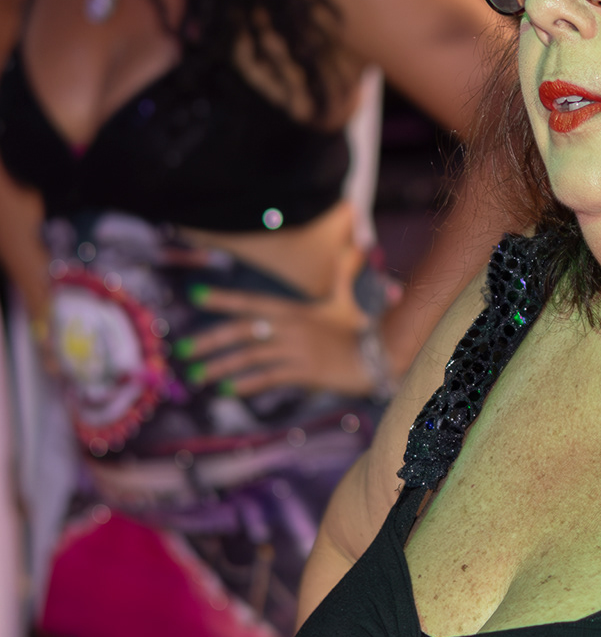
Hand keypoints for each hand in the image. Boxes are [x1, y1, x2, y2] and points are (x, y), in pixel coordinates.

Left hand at [175, 250, 377, 397]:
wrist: (381, 355)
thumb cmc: (359, 330)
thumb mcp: (344, 302)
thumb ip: (341, 276)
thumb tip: (355, 246)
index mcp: (294, 310)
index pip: (252, 301)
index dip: (223, 298)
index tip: (195, 295)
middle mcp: (291, 327)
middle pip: (242, 331)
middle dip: (209, 340)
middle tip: (182, 349)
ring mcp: (297, 350)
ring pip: (249, 357)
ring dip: (220, 366)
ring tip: (196, 375)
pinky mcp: (304, 372)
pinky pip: (268, 378)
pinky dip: (246, 384)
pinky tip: (228, 390)